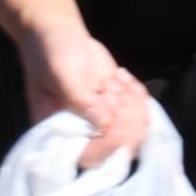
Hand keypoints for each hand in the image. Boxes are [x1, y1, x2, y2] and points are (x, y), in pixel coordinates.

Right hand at [27, 24, 153, 163]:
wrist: (60, 38)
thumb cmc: (50, 54)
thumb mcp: (60, 73)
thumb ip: (78, 99)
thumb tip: (105, 123)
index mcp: (59, 133)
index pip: (91, 157)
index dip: (109, 142)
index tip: (112, 112)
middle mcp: (85, 135)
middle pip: (124, 147)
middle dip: (125, 117)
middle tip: (107, 87)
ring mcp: (106, 124)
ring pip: (139, 130)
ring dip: (132, 103)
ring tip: (110, 80)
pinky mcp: (122, 111)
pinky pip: (145, 113)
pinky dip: (138, 93)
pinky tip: (119, 76)